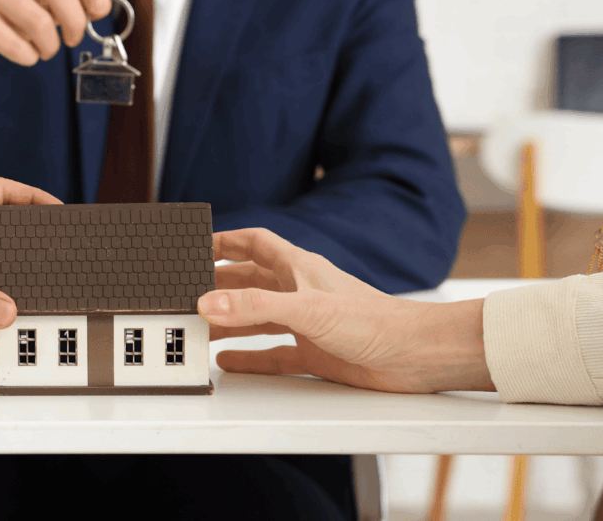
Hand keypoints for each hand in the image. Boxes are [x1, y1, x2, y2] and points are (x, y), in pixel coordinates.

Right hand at [0, 0, 110, 69]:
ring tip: (47, 48)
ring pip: (40, 21)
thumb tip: (99, 7)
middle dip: (76, 22)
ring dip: (51, 45)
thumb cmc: (13, 10)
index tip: (98, 11)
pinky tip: (27, 54)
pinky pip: (17, 44)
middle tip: (74, 39)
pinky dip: (29, 56)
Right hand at [197, 229, 494, 393]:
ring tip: (199, 326)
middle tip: (188, 290)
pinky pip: (271, 353)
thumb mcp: (307, 310)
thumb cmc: (376, 321)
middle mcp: (299, 292)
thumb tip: (209, 304)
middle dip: (219, 284)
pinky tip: (229, 361)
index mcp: (299, 268)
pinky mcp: (314, 352)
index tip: (197, 244)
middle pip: (249, 280)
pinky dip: (248, 357)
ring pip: (257, 316)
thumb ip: (256, 307)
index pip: (254, 243)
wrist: (415, 356)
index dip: (226, 241)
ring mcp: (306, 323)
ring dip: (229, 320)